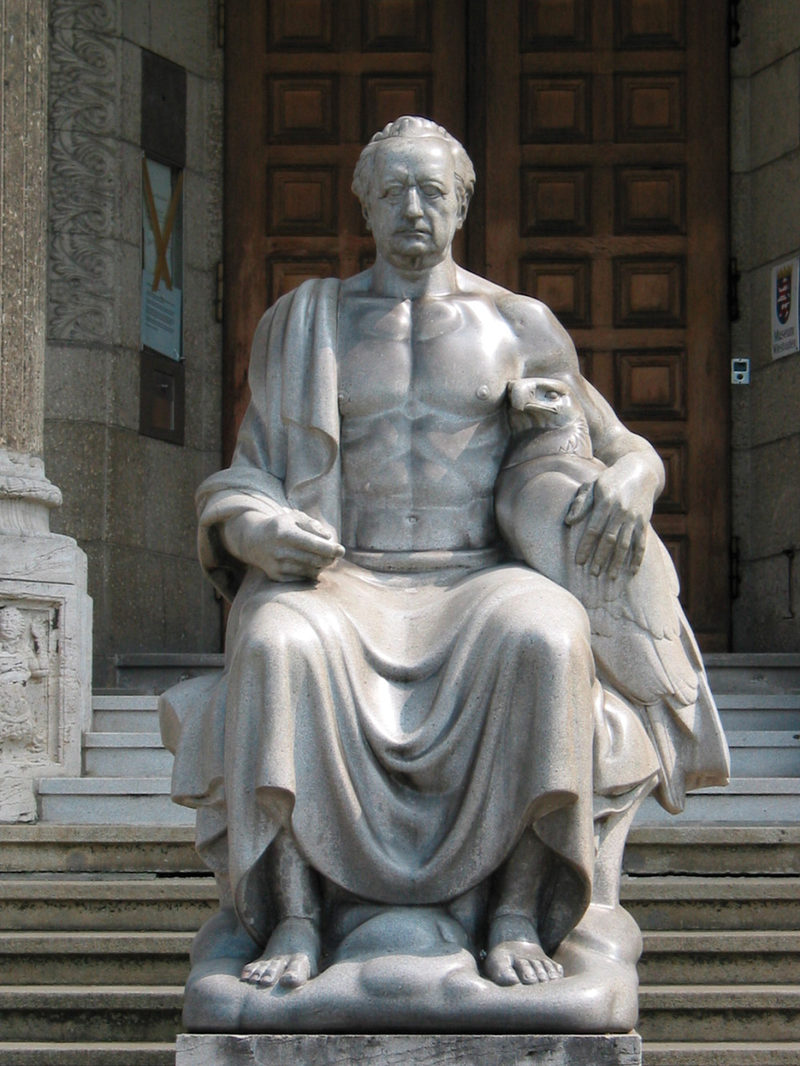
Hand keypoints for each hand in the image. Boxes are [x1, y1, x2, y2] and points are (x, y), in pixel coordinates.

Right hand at [224, 510, 343, 581]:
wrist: (253, 541)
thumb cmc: (281, 526)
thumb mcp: (294, 518)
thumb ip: (313, 525)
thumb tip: (328, 538)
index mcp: (284, 533)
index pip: (312, 544)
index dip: (329, 548)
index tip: (341, 550)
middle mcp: (278, 551)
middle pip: (313, 559)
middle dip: (329, 559)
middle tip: (335, 556)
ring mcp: (276, 565)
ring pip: (309, 571)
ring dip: (321, 566)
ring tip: (324, 560)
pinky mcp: (276, 576)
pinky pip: (301, 579)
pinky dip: (311, 573)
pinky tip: (312, 566)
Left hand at [564, 459, 655, 577]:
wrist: (640, 471)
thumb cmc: (610, 480)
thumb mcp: (592, 485)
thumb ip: (581, 503)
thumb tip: (569, 522)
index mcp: (606, 502)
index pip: (593, 529)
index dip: (586, 546)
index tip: (578, 561)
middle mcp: (621, 511)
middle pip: (609, 539)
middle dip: (600, 558)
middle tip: (592, 574)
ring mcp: (635, 517)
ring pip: (625, 544)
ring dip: (617, 562)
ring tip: (609, 577)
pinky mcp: (645, 521)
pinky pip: (641, 543)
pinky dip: (637, 558)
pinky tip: (631, 571)